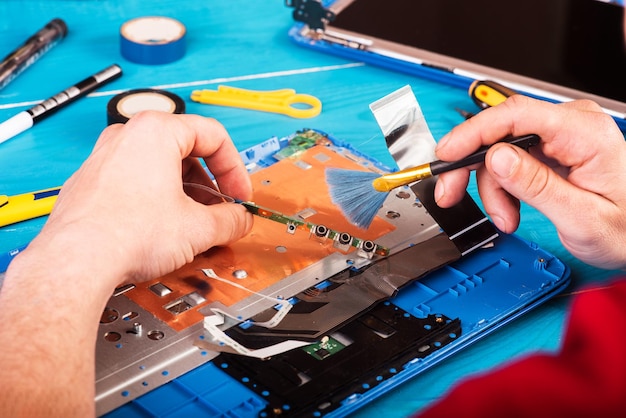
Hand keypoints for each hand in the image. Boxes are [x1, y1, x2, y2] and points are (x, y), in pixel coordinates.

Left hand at [27, 111, 253, 286]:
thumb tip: (240, 220)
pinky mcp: (92, 182)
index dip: (235, 170)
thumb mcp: (198, 228)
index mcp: (156, 131)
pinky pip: (135, 181)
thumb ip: (231, 220)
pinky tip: (164, 229)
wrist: (77, 262)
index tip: (240, 195)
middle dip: (211, 185)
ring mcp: (105, 158)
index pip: (213, 137)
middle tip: (221, 211)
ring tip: (195, 224)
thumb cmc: (127, 234)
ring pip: (160, 167)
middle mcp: (127, 136)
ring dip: (186, 193)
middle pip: (186, 151)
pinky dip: (157, 199)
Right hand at [434, 95, 625, 269]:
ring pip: (499, 151)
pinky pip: (509, 161)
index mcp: (584, 133)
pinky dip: (501, 188)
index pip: (516, 115)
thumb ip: (537, 186)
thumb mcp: (581, 218)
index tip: (446, 155)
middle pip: (499, 132)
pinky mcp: (550, 149)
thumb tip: (496, 158)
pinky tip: (509, 208)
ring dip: (491, 188)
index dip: (473, 132)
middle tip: (450, 192)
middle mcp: (571, 126)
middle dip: (470, 166)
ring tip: (503, 217)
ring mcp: (559, 136)